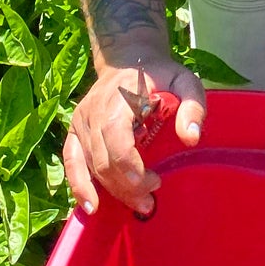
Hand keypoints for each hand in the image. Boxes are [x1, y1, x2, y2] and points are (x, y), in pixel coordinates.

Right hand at [62, 43, 206, 217]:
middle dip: (127, 187)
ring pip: (92, 166)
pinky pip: (72, 161)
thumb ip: (192, 106)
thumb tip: (191, 139)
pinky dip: (79, 185)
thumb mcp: (184, 81)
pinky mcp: (75, 130)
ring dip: (113, 191)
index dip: (131, 166)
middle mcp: (94, 111)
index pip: (116, 138)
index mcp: (119, 98)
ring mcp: (81, 121)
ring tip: (140, 205)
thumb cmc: (160, 74)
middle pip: (105, 160)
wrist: (128, 59)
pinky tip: (91, 206)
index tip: (153, 183)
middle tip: (152, 201)